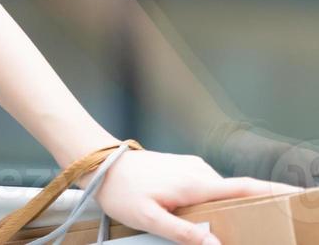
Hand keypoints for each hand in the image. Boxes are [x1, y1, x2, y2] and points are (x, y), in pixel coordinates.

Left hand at [90, 147, 304, 243]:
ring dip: (226, 210)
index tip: (299, 196)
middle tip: (256, 233)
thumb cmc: (120, 189)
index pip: (246, 188)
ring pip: (220, 193)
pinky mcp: (182, 169)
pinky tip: (202, 219)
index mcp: (198, 183)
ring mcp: (192, 168)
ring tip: (227, 230)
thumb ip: (184, 233)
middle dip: (250, 212)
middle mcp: (200, 171)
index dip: (275, 193)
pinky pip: (207, 189)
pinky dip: (212, 203)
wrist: (96, 160)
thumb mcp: (149, 217)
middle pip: (237, 195)